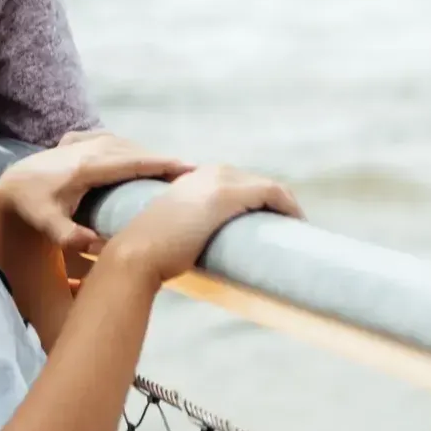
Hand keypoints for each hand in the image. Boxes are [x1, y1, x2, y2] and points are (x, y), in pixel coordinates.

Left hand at [0, 132, 187, 256]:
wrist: (12, 183)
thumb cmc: (32, 206)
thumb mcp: (46, 223)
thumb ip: (68, 235)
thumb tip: (96, 245)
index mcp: (88, 167)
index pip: (133, 162)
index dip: (161, 164)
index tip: (189, 167)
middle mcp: (90, 149)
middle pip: (135, 152)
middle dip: (163, 160)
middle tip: (191, 173)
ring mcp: (85, 142)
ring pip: (125, 144)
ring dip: (147, 155)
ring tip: (170, 169)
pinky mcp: (80, 141)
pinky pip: (113, 141)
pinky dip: (130, 149)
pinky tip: (137, 158)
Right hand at [99, 165, 300, 287]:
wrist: (134, 255)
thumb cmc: (148, 255)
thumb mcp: (171, 236)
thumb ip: (183, 236)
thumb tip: (193, 256)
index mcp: (192, 180)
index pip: (237, 185)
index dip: (258, 203)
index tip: (268, 225)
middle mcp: (207, 173)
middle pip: (255, 183)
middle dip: (274, 205)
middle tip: (288, 231)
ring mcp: (218, 181)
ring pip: (267, 187)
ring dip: (285, 206)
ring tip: (294, 230)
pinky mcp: (228, 195)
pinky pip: (271, 192)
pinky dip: (288, 205)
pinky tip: (296, 222)